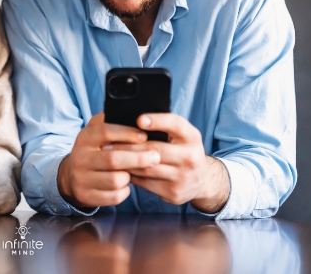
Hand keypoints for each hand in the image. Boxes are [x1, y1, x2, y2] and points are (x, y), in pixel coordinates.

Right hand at [57, 113, 161, 208]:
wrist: (71, 177)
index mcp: (84, 138)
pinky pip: (114, 196)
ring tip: (136, 171)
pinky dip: (124, 191)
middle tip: (156, 156)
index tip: (145, 136)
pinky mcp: (87, 196)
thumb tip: (136, 113)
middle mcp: (80, 158)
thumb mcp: (95, 132)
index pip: (106, 131)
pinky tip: (126, 184)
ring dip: (130, 176)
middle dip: (138, 158)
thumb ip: (110, 121)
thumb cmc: (93, 150)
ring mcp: (82, 178)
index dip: (127, 133)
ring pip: (115, 180)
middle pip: (113, 159)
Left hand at [113, 114, 229, 212]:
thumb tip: (132, 119)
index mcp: (192, 137)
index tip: (139, 119)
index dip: (158, 121)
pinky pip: (146, 183)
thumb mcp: (182, 135)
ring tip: (110, 156)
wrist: (202, 181)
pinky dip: (131, 175)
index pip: (176, 124)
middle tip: (108, 142)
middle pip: (155, 149)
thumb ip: (164, 127)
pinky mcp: (173, 193)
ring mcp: (183, 177)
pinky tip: (120, 169)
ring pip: (147, 168)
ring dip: (126, 161)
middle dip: (129, 145)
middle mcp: (190, 157)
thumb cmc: (183, 150)